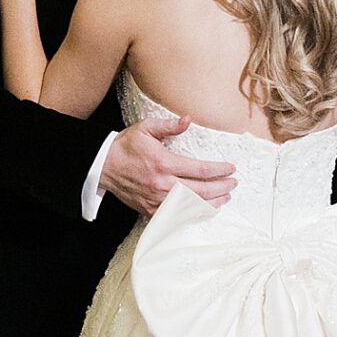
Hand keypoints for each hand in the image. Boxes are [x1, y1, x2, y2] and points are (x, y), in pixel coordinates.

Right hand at [98, 113, 235, 217]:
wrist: (103, 167)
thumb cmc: (126, 147)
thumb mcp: (146, 129)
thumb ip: (169, 126)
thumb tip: (188, 120)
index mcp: (164, 164)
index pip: (200, 170)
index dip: (219, 170)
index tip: (230, 168)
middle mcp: (163, 185)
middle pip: (202, 191)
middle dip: (222, 187)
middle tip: (233, 183)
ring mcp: (157, 201)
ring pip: (193, 207)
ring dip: (213, 203)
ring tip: (226, 197)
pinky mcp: (151, 211)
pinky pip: (179, 216)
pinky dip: (195, 214)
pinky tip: (205, 209)